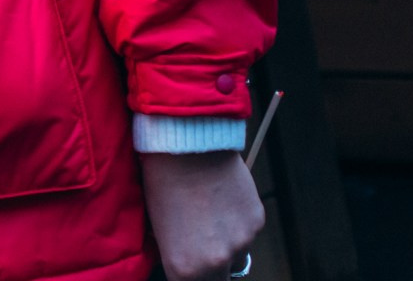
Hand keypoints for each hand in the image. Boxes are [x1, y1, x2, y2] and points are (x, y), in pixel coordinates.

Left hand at [142, 151, 263, 280]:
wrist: (187, 145)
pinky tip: (221, 199)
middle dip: (210, 268)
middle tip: (199, 243)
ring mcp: (240, 243)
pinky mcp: (256, 222)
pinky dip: (237, 222)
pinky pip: (248, 232)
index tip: (188, 265)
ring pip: (236, 254)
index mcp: (184, 267)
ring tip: (207, 212)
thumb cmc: (161, 180)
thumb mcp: (156, 224)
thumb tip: (181, 259)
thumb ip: (174, 253)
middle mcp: (215, 261)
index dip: (189, 274)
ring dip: (226, 242)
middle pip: (219, 279)